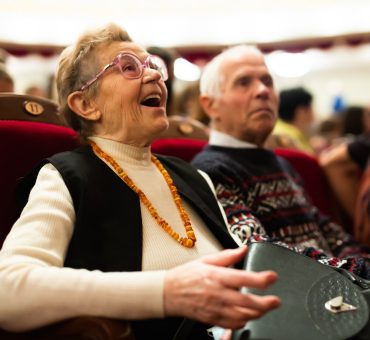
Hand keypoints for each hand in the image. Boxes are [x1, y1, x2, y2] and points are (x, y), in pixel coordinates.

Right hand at [163, 246, 279, 328]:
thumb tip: (243, 249)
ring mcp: (215, 308)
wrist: (168, 293)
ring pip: (242, 316)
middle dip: (265, 303)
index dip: (260, 279)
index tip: (272, 277)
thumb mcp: (206, 260)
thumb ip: (228, 256)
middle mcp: (217, 293)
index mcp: (216, 276)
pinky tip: (247, 316)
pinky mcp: (212, 319)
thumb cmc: (186, 276)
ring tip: (265, 308)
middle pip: (247, 302)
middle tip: (276, 301)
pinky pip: (232, 325)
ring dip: (257, 313)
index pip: (243, 278)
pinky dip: (243, 322)